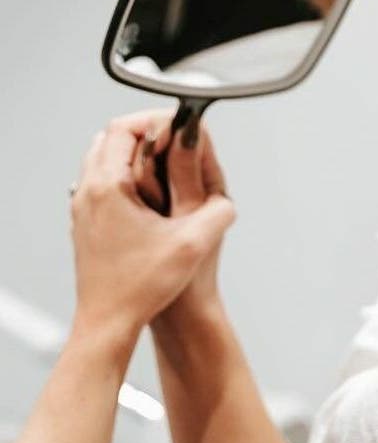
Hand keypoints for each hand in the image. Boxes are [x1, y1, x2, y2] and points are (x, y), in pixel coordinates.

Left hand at [69, 113, 234, 339]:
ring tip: (168, 165)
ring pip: (104, 160)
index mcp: (108, 188)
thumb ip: (218, 212)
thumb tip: (229, 195)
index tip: (182, 126)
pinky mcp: (87, 224)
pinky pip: (102, 183)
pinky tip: (152, 197)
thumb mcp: (193, 245)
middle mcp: (88, 192)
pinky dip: (126, 176)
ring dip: (135, 154)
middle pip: (111, 138)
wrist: (108, 323)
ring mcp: (83, 208)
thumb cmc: (143, 287)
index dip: (157, 120)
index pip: (125, 128)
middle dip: (147, 133)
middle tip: (177, 140)